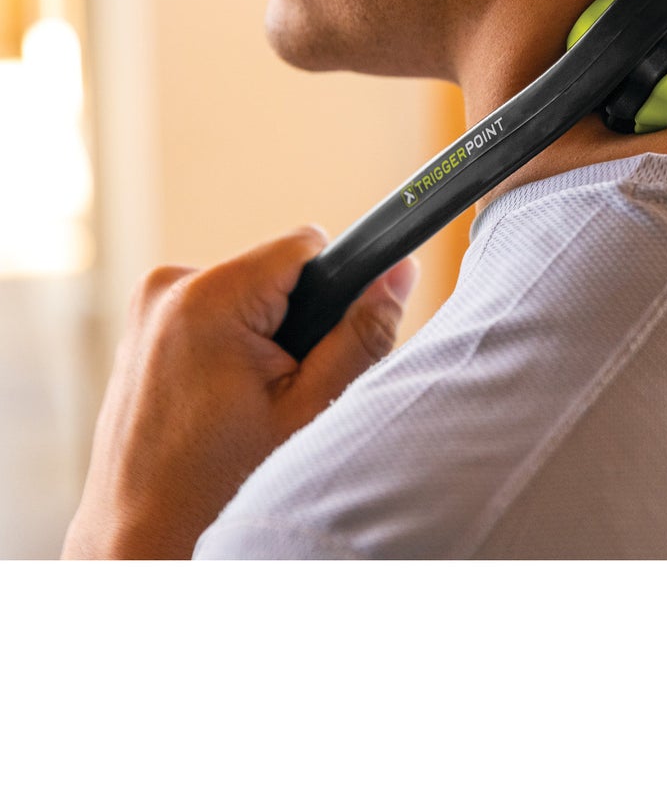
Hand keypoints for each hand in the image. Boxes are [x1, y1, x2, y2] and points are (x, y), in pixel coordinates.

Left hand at [61, 225, 419, 559]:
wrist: (140, 545)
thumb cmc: (220, 489)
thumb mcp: (313, 409)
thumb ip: (363, 332)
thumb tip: (401, 271)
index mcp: (208, 297)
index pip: (307, 246)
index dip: (335, 290)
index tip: (329, 343)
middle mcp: (167, 289)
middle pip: (278, 275)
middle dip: (298, 323)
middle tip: (285, 396)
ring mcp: (146, 312)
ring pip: (249, 299)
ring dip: (265, 342)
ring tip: (252, 411)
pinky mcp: (140, 335)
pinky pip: (214, 319)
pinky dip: (233, 353)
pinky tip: (225, 411)